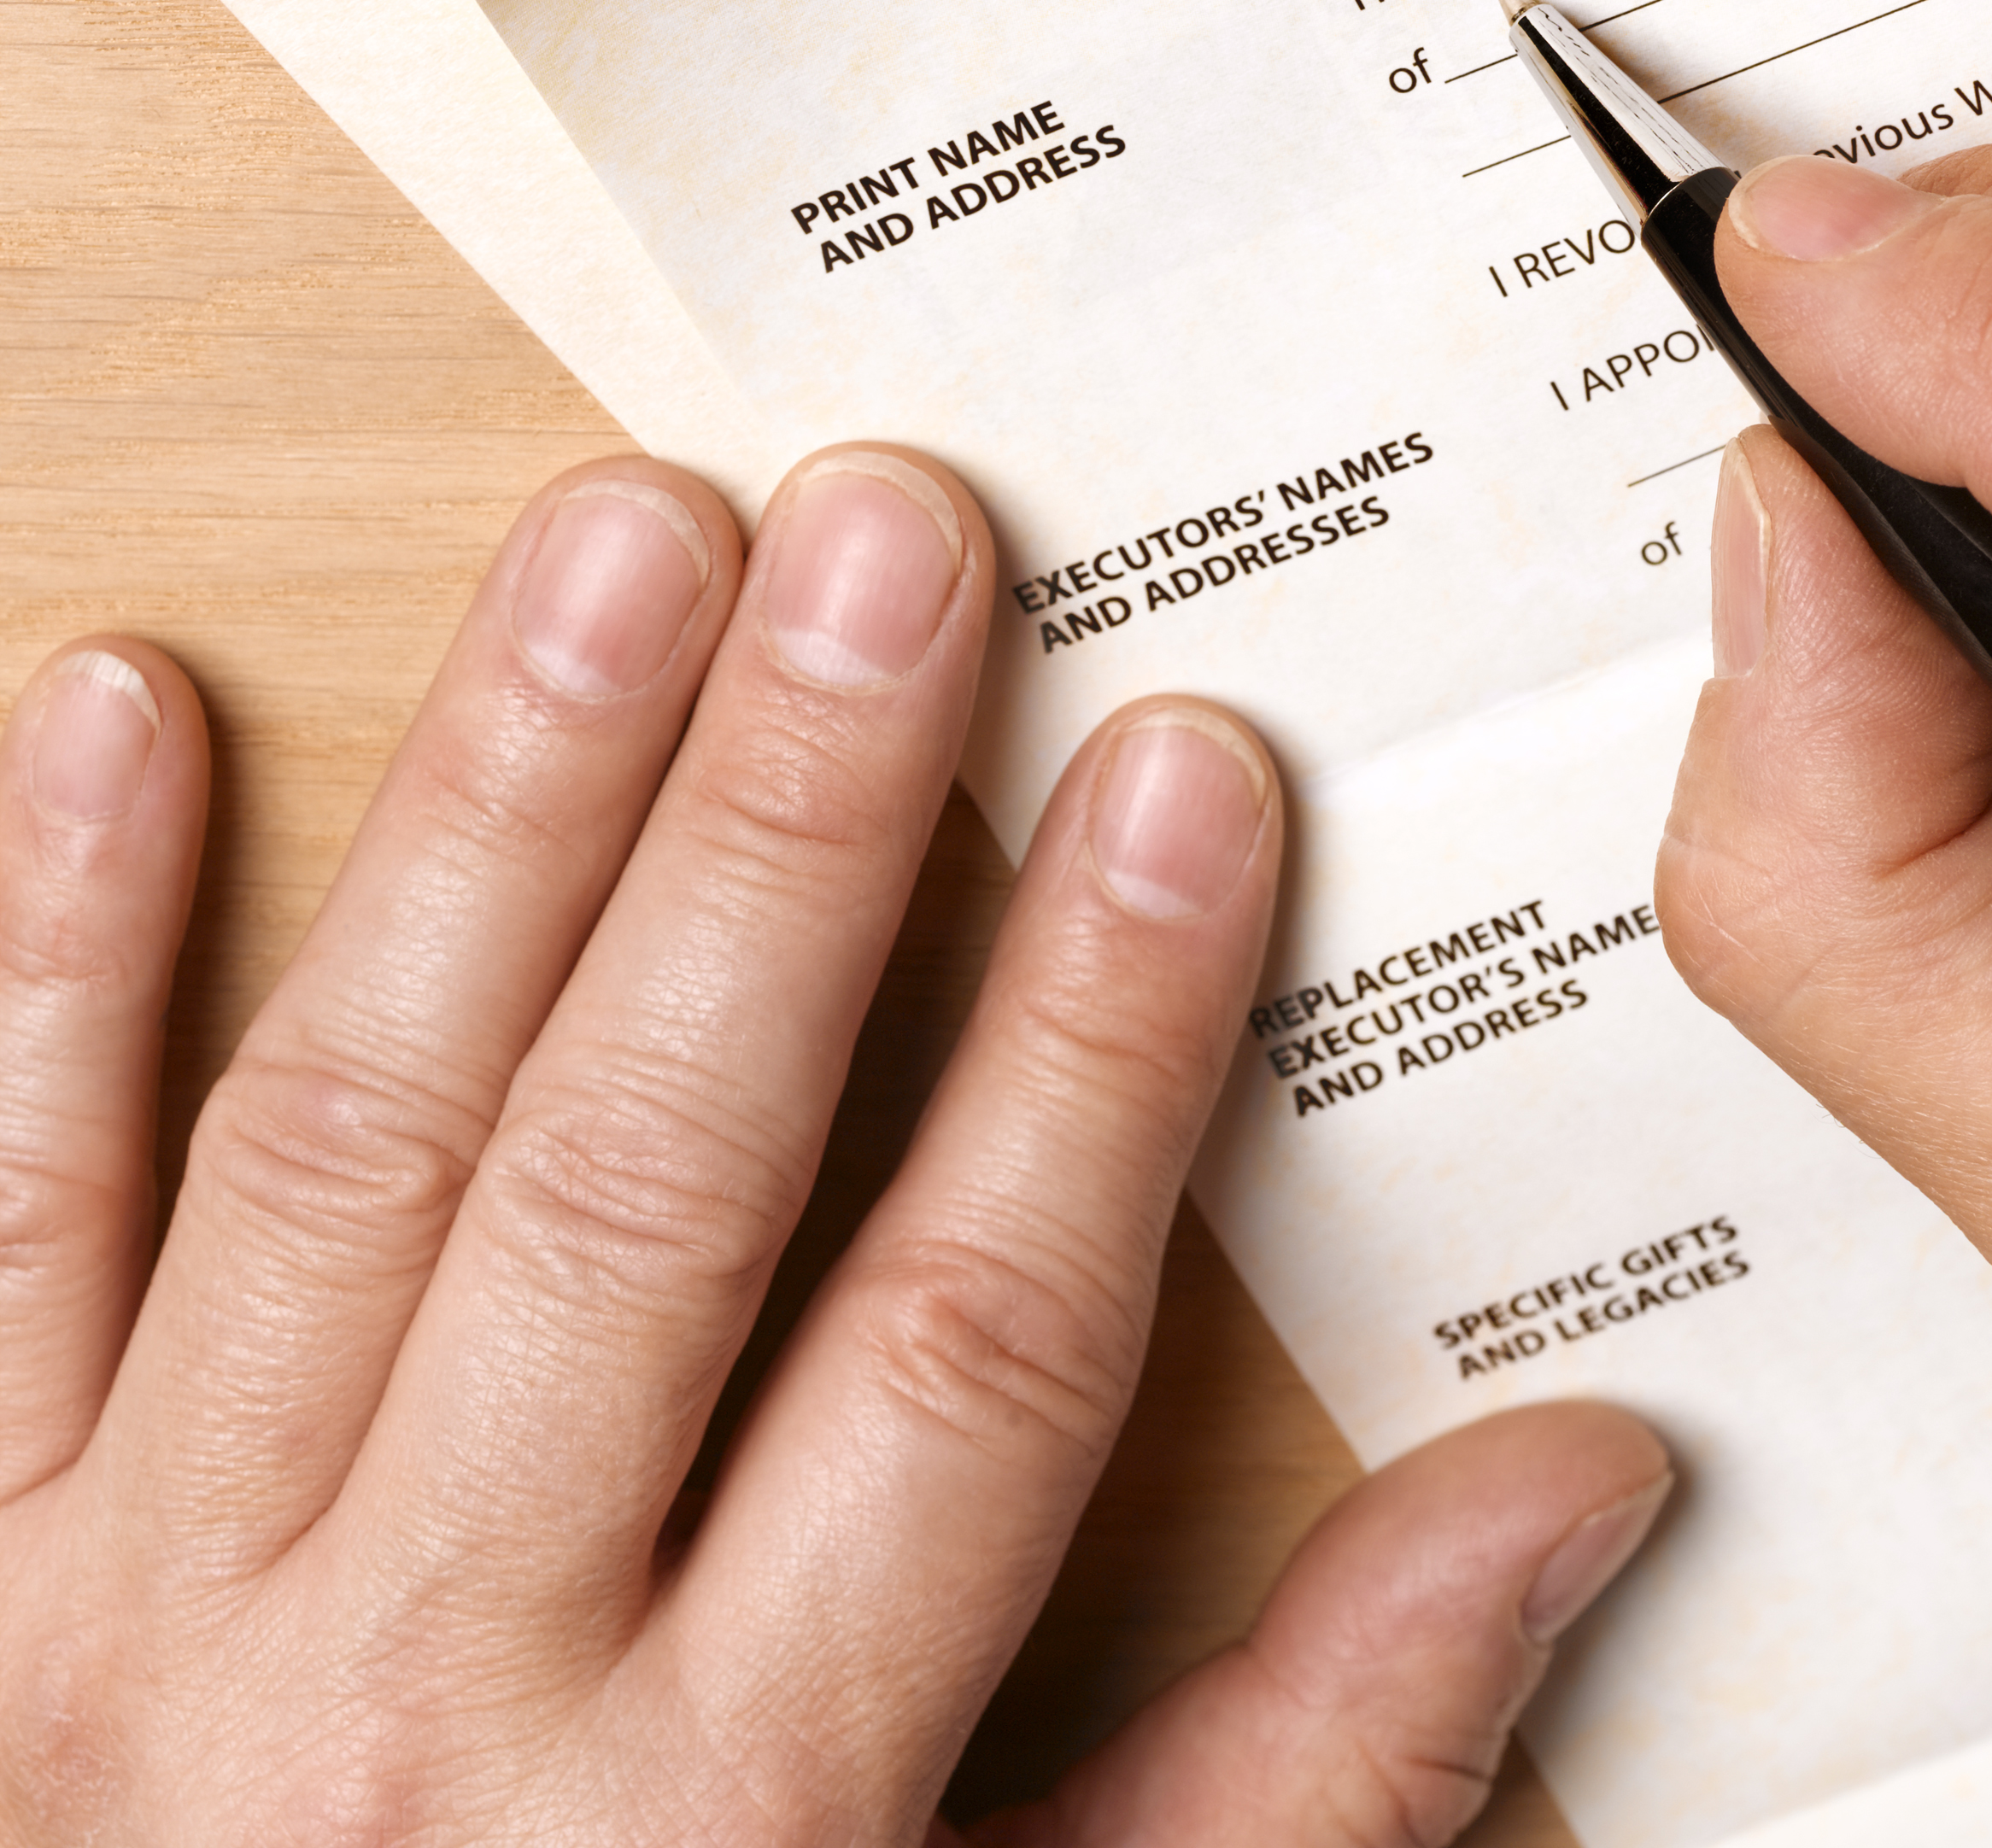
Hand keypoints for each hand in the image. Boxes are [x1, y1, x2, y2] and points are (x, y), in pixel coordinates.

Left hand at [0, 446, 1665, 1845]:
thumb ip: (1296, 1772)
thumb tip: (1574, 1492)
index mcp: (723, 1817)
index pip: (964, 1350)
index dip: (1095, 1046)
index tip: (1184, 776)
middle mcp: (419, 1696)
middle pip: (644, 1188)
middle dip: (782, 838)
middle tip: (887, 536)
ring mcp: (128, 1631)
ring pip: (338, 1150)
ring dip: (483, 821)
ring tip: (613, 541)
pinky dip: (37, 965)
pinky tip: (98, 706)